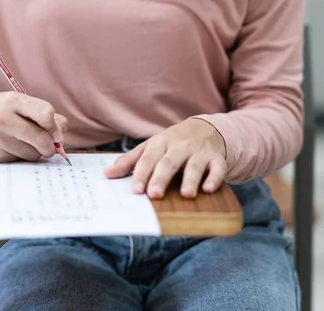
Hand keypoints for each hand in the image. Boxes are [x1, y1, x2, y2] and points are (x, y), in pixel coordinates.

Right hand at [0, 92, 67, 162]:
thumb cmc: (5, 110)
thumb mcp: (23, 104)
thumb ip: (48, 117)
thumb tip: (60, 138)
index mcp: (13, 101)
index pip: (46, 114)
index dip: (55, 125)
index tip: (53, 129)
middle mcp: (2, 119)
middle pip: (42, 139)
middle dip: (50, 145)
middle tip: (49, 145)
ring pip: (33, 154)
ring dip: (36, 152)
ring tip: (26, 142)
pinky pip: (20, 161)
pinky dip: (22, 156)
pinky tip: (13, 146)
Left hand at [104, 118, 225, 198]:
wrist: (205, 128)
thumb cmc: (171, 143)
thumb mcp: (150, 147)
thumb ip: (130, 161)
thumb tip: (107, 174)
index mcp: (160, 142)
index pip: (148, 159)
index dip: (141, 174)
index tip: (135, 190)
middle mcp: (180, 146)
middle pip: (169, 162)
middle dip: (161, 178)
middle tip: (154, 194)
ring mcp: (199, 152)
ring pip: (194, 166)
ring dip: (191, 179)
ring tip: (186, 194)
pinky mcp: (216, 158)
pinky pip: (217, 168)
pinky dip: (214, 178)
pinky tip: (208, 189)